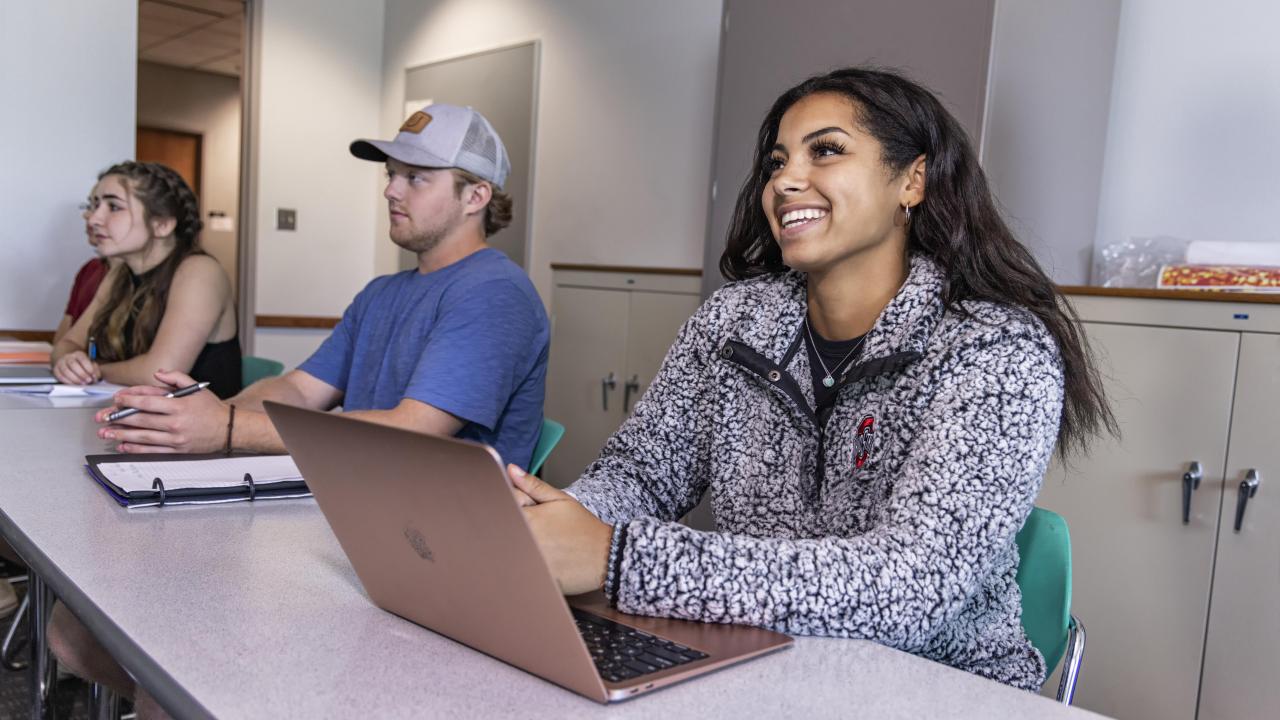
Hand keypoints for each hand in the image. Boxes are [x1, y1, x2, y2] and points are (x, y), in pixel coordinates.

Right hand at [52, 350, 100, 384]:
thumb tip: (95, 376)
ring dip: (74, 379)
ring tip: (82, 383)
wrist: (67, 361)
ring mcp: (61, 363)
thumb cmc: (82, 364)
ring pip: (65, 371)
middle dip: (81, 374)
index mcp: (78, 354)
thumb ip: (95, 369)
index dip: (88, 367)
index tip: (93, 374)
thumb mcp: (90, 364)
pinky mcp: (56, 370)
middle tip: (88, 381)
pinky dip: (68, 381)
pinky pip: (60, 376)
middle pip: (73, 364)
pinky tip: (74, 384)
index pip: (83, 359)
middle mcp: (68, 357)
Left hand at [96, 369, 228, 453]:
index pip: (148, 401)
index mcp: (179, 406)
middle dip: (117, 418)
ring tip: (106, 432)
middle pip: (141, 419)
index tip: (116, 399)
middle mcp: (176, 423)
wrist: (229, 430)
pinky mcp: (177, 450)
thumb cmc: (211, 408)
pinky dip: (136, 448)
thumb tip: (157, 373)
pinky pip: (152, 450)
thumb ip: (176, 377)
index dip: (129, 400)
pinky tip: (123, 445)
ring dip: (121, 434)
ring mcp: (175, 438)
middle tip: (102, 417)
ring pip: (143, 436)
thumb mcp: (197, 387)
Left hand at [509, 466, 612, 594]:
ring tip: (541, 544)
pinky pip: (514, 570)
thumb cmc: (583, 528)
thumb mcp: (560, 500)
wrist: (605, 557)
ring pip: (504, 549)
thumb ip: (533, 485)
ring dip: (512, 544)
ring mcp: (526, 560)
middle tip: (535, 529)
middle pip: (499, 528)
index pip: (501, 504)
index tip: (522, 508)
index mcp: (528, 517)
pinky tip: (539, 559)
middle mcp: (523, 539)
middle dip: (509, 524)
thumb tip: (511, 469)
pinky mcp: (531, 577)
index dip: (509, 503)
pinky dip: (518, 564)